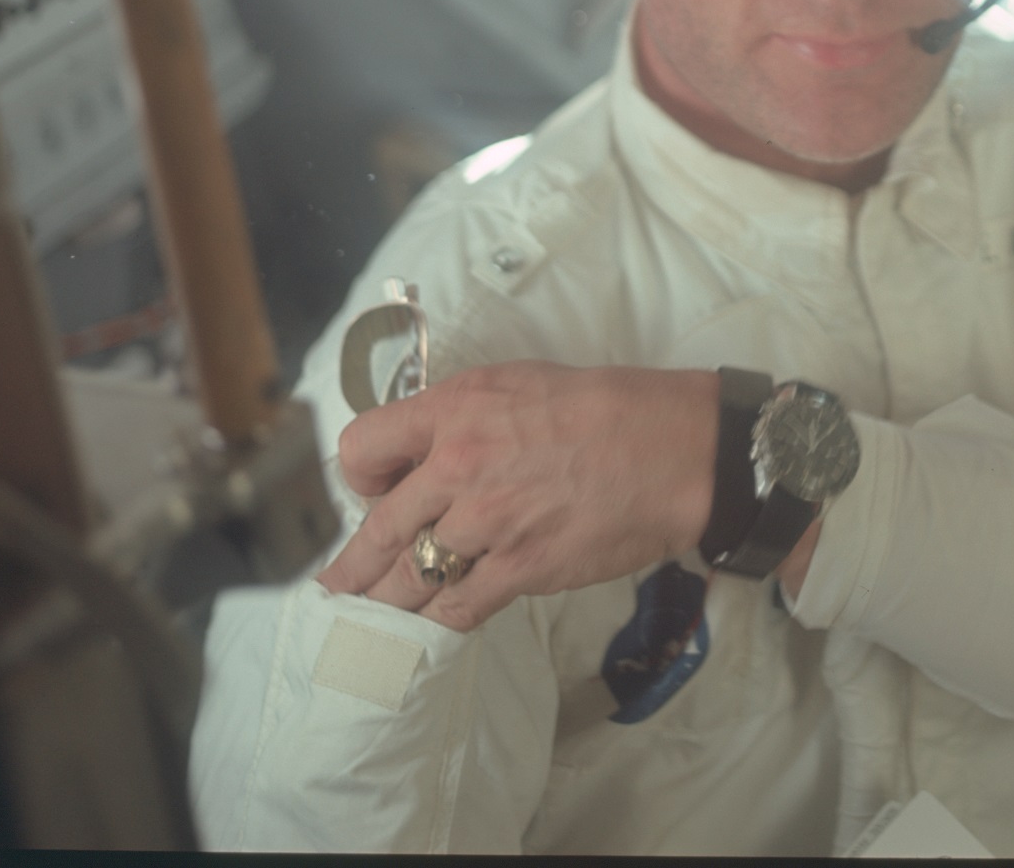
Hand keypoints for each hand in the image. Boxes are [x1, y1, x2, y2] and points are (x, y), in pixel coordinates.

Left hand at [316, 362, 718, 631]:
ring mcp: (487, 522)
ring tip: (368, 619)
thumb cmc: (611, 409)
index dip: (363, 475)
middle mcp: (459, 464)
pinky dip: (438, 623)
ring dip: (388, 602)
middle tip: (337, 585)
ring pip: (411, 575)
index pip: (364, 447)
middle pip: (380, 526)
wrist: (676, 450)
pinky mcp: (521, 568)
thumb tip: (436, 452)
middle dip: (353, 564)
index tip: (376, 491)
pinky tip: (429, 630)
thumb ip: (467, 417)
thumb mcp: (522, 384)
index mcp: (456, 409)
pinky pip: (458, 609)